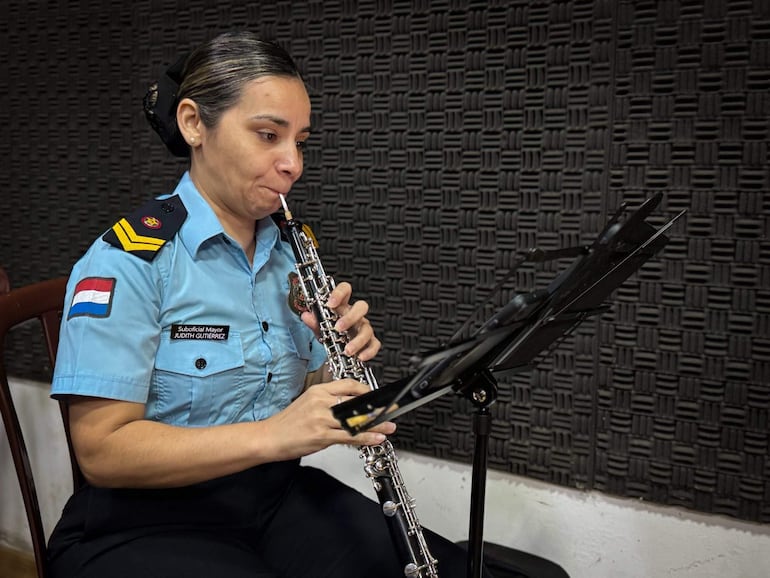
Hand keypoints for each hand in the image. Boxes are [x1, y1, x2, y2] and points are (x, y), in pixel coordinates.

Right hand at [262, 378, 396, 459]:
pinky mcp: (321, 436)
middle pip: (355, 401)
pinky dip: (365, 437)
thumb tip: (351, 405)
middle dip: (377, 407)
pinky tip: (376, 437)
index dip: (366, 390)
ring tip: (389, 426)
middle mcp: (321, 402)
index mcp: (318, 391)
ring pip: (355, 420)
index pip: (348, 385)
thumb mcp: (308, 404)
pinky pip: (349, 436)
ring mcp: (321, 419)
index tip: (378, 396)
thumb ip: (329, 402)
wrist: (269, 437)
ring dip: (376, 424)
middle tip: (392, 409)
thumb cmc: (288, 423)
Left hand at [301, 281, 380, 361]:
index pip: (345, 290)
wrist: (336, 350)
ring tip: (347, 350)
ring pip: (367, 329)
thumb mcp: (319, 327)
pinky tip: (360, 357)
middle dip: (350, 317)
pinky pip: (374, 344)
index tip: (330, 303)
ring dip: (357, 340)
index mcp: (342, 307)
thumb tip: (306, 316)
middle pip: (361, 307)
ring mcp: (363, 328)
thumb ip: (314, 322)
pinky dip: (369, 351)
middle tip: (338, 328)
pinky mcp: (369, 341)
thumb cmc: (331, 333)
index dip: (339, 294)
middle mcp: (355, 315)